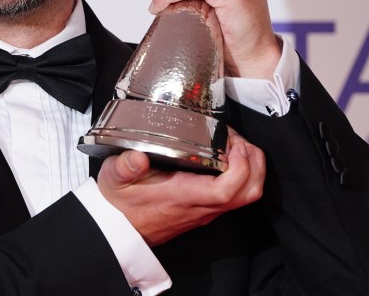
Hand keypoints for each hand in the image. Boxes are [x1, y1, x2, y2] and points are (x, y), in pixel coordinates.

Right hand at [96, 129, 265, 246]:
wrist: (120, 228)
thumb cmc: (120, 202)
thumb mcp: (114, 178)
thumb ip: (123, 166)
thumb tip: (136, 157)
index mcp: (183, 196)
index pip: (226, 190)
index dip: (240, 166)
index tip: (233, 143)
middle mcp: (202, 206)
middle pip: (249, 193)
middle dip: (254, 163)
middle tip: (237, 139)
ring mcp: (207, 209)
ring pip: (247, 195)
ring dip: (251, 167)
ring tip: (234, 144)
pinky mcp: (207, 208)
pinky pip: (237, 194)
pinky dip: (242, 173)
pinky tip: (225, 155)